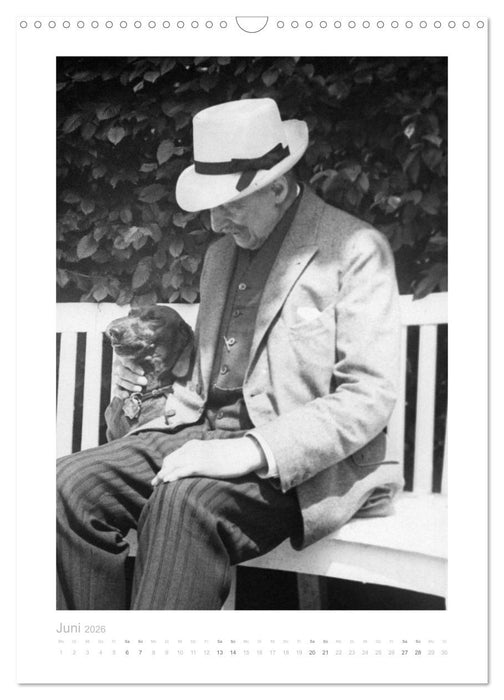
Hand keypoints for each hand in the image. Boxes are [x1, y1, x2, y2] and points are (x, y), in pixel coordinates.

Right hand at [111, 355, 146, 398]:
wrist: (134, 367)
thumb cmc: (140, 361)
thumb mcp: (143, 358)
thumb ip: (146, 360)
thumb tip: (150, 361)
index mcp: (123, 357)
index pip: (127, 362)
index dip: (134, 367)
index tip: (142, 372)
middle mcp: (117, 366)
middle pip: (123, 373)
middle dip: (134, 378)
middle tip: (144, 381)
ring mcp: (116, 376)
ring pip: (121, 381)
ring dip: (130, 386)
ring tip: (139, 389)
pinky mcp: (116, 385)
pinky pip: (116, 390)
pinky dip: (121, 394)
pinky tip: (127, 395)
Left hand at [151, 437, 266, 485]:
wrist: (244, 452)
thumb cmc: (232, 454)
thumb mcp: (213, 453)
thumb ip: (203, 456)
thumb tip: (197, 466)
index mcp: (194, 444)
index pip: (174, 455)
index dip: (165, 466)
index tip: (160, 476)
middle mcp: (193, 448)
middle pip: (170, 460)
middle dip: (161, 471)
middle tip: (154, 483)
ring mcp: (197, 455)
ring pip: (174, 465)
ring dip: (163, 475)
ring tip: (156, 484)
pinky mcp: (202, 464)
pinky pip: (183, 470)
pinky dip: (174, 475)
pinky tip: (167, 481)